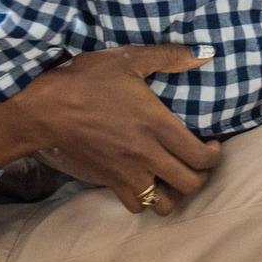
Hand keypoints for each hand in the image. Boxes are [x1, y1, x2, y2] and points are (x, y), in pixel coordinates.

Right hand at [10, 43, 222, 215]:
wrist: (47, 108)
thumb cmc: (88, 80)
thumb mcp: (129, 59)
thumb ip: (169, 57)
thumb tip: (204, 55)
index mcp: (157, 125)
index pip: (200, 157)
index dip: (214, 156)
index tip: (212, 144)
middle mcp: (147, 154)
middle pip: (190, 184)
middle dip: (201, 175)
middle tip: (197, 160)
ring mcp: (127, 172)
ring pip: (165, 204)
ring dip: (176, 193)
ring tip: (174, 176)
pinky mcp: (109, 181)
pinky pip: (137, 206)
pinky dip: (147, 200)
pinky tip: (147, 181)